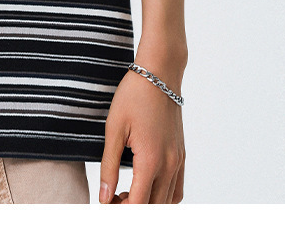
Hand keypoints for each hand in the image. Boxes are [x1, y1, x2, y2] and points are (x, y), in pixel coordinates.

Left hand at [99, 67, 184, 202]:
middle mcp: (169, 164)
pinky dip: (163, 196)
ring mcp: (178, 160)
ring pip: (168, 201)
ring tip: (126, 192)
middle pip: (154, 207)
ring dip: (148, 204)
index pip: (138, 204)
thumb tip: (103, 197)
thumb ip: (108, 166)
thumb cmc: (134, 95)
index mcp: (151, 160)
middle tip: (112, 198)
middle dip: (132, 208)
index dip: (120, 210)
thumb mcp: (114, 129)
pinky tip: (146, 184)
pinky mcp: (181, 154)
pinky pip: (177, 188)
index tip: (105, 205)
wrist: (159, 73)